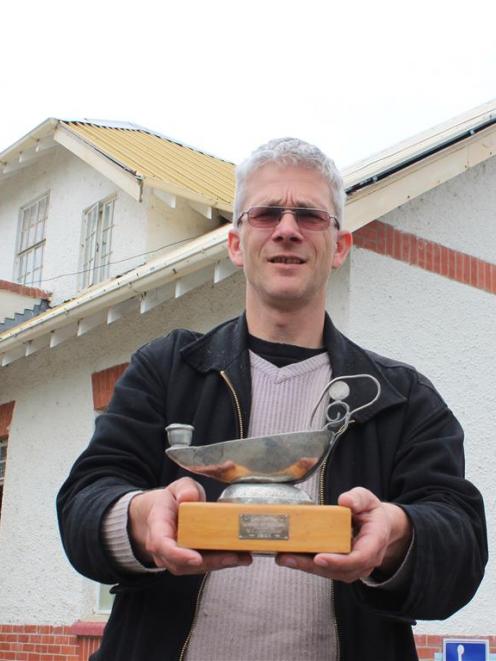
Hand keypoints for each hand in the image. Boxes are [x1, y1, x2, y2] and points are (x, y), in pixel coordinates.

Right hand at [128, 477, 251, 574]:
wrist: (160, 513)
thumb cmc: (169, 501)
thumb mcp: (177, 487)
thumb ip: (184, 489)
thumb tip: (188, 497)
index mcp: (157, 526)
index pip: (162, 544)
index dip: (179, 554)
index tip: (196, 558)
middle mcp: (163, 548)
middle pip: (182, 563)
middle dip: (210, 562)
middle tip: (233, 557)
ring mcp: (175, 558)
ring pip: (194, 568)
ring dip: (219, 564)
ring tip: (242, 557)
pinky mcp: (189, 561)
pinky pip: (203, 565)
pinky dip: (221, 562)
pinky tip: (240, 556)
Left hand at [276, 487, 411, 582]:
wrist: (378, 525)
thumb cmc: (371, 512)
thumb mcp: (367, 499)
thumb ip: (357, 499)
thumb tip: (345, 501)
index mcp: (374, 542)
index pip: (358, 558)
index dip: (338, 561)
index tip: (319, 558)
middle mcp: (365, 560)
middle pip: (339, 570)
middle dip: (312, 566)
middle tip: (289, 558)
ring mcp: (353, 567)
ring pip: (330, 573)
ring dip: (305, 567)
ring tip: (284, 557)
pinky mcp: (341, 567)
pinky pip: (325, 569)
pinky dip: (307, 564)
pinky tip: (289, 557)